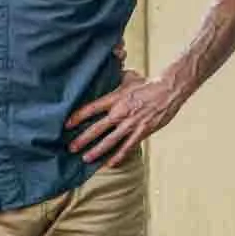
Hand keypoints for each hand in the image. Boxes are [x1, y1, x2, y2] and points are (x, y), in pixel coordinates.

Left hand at [67, 68, 184, 167]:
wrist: (168, 90)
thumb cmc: (148, 83)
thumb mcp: (128, 77)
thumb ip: (115, 77)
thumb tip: (107, 71)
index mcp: (114, 99)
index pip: (91, 109)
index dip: (77, 117)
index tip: (66, 125)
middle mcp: (120, 113)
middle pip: (97, 128)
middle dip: (83, 139)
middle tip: (71, 148)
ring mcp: (131, 124)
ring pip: (110, 141)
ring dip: (97, 151)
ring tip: (86, 159)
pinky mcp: (142, 132)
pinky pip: (128, 147)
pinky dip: (119, 156)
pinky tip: (110, 164)